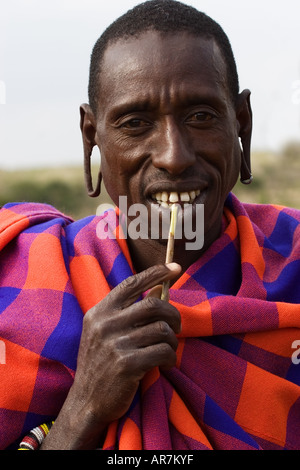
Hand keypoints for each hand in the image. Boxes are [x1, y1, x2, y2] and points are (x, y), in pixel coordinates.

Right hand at [41, 262, 180, 449]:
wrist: (86, 401)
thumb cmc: (100, 362)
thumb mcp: (106, 332)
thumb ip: (128, 310)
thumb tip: (159, 289)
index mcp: (100, 312)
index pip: (131, 283)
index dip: (155, 273)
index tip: (175, 268)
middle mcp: (105, 324)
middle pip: (153, 306)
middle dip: (173, 314)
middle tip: (176, 326)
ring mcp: (115, 344)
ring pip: (162, 330)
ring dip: (172, 340)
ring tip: (168, 349)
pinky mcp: (127, 364)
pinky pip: (163, 352)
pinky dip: (171, 357)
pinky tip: (166, 363)